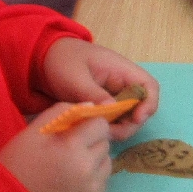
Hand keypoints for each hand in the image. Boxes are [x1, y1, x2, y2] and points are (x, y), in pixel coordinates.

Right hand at [0, 108, 112, 191]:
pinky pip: (103, 180)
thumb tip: (89, 107)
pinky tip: (73, 178)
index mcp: (72, 147)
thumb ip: (62, 112)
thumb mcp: (33, 131)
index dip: (90, 124)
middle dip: (92, 141)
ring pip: (107, 161)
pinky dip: (93, 176)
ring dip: (95, 158)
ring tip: (73, 163)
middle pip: (105, 143)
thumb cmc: (18, 162)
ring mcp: (93, 187)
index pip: (100, 125)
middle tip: (71, 147)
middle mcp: (88, 168)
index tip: (78, 129)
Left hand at [40, 39, 158, 139]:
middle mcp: (122, 83)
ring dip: (119, 128)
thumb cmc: (62, 60)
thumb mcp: (75, 77)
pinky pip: (114, 119)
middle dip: (131, 123)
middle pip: (142, 106)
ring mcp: (114, 94)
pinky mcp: (104, 105)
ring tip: (98, 133)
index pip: (149, 86)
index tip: (136, 119)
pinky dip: (108, 127)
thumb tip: (112, 111)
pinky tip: (93, 131)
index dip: (149, 104)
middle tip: (110, 133)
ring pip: (129, 116)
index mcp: (121, 69)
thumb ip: (93, 94)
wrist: (43, 58)